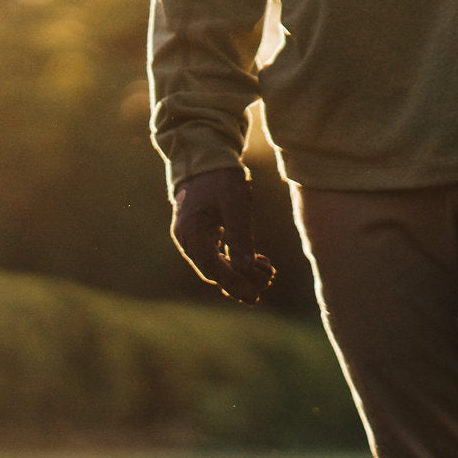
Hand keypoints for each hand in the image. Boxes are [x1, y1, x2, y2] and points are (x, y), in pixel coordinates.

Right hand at [171, 167, 274, 303]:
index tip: (253, 297)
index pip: (211, 268)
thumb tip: (245, 268)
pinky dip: (239, 263)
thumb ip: (239, 236)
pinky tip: (261, 262)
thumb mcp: (235, 203)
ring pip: (219, 268)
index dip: (233, 284)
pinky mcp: (203, 238)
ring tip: (269, 271)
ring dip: (244, 273)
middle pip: (215, 272)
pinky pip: (220, 258)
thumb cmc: (220, 179)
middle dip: (242, 280)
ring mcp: (194, 240)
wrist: (207, 160)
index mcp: (191, 232)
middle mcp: (188, 240)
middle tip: (268, 281)